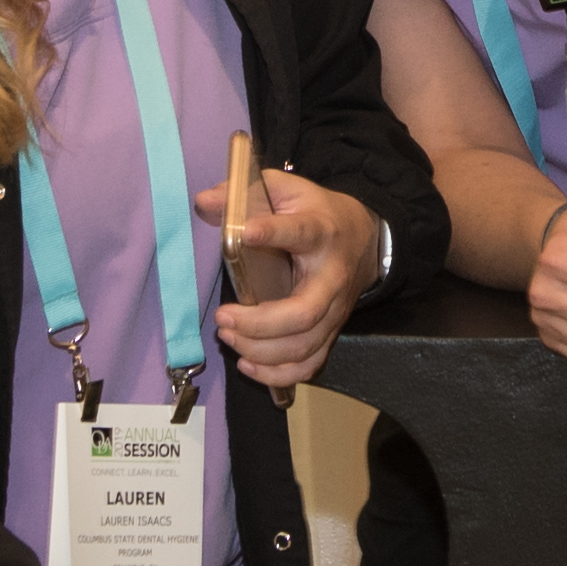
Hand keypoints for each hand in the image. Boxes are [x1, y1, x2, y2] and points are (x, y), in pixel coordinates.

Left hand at [203, 164, 380, 386]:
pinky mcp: (331, 332)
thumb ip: (244, 192)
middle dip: (260, 323)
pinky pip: (309, 365)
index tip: (246, 232)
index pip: (300, 233)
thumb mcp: (285, 191)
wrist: (363, 239)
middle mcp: (330, 278)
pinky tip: (248, 364)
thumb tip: (203, 201)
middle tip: (224, 317)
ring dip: (262, 350)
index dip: (274, 232)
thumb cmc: (316, 214)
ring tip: (229, 336)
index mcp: (319, 233)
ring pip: (304, 345)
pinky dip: (278, 374)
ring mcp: (334, 311)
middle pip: (303, 312)